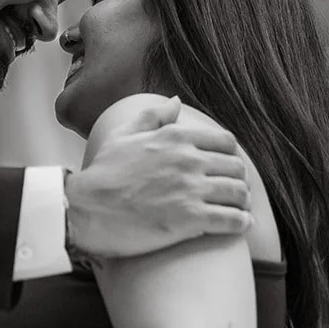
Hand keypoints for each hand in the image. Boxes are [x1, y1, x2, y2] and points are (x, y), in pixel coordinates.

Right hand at [65, 94, 250, 259]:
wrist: (85, 209)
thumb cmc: (102, 173)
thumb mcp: (124, 134)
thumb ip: (153, 115)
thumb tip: (176, 101)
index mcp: (175, 137)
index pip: (225, 141)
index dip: (232, 155)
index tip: (228, 168)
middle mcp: (187, 159)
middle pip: (237, 167)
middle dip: (240, 180)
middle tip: (236, 192)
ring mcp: (190, 189)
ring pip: (238, 192)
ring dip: (243, 202)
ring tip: (239, 210)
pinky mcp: (190, 219)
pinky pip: (232, 220)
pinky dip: (241, 223)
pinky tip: (239, 226)